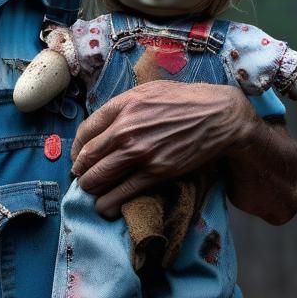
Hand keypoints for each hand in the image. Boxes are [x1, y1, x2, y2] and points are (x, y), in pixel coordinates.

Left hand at [70, 81, 254, 217]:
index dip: (77, 149)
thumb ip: (124, 104)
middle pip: (87, 157)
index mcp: (122, 105)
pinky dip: (108, 202)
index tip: (79, 157)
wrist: (219, 116)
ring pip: (99, 177)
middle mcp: (125, 129)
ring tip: (91, 192)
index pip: (85, 131)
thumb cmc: (186, 100)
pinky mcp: (155, 172)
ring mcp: (139, 152)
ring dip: (90, 188)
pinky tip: (104, 207)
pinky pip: (122, 192)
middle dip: (80, 171)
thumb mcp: (149, 90)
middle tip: (81, 177)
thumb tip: (105, 123)